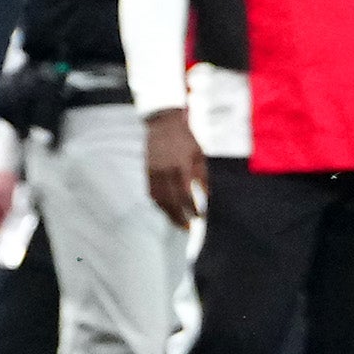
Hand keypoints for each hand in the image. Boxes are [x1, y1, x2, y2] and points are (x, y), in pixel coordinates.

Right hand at [143, 106, 205, 229]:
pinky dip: (159, 204)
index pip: (186, 194)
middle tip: (188, 228)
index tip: (199, 217)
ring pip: (159, 200)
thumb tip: (206, 197)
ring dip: (168, 214)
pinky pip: (152, 193)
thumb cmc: (185, 139)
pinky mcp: (147, 172)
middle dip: (180, 217)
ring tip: (177, 223)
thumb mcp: (198, 155)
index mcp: (180, 167)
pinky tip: (165, 210)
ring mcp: (154, 173)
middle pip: (171, 201)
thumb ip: (201, 177)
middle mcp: (165, 172)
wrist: (162, 124)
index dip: (192, 208)